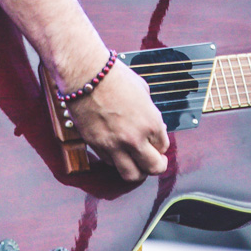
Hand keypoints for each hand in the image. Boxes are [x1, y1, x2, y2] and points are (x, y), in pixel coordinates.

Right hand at [66, 61, 169, 181]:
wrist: (86, 75)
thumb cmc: (114, 77)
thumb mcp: (143, 91)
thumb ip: (150, 112)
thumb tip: (153, 125)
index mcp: (151, 123)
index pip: (163, 146)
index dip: (161, 144)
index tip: (157, 142)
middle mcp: (134, 138)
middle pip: (153, 168)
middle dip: (157, 165)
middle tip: (155, 160)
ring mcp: (114, 145)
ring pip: (131, 174)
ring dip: (137, 170)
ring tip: (137, 163)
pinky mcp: (96, 145)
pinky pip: (110, 162)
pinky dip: (116, 160)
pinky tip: (117, 150)